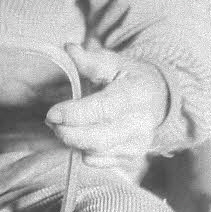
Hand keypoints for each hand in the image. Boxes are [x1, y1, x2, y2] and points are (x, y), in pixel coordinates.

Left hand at [46, 44, 168, 169]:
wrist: (158, 98)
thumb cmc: (129, 77)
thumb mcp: (113, 62)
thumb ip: (90, 60)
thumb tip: (69, 49)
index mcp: (136, 94)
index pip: (103, 109)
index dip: (74, 114)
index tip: (52, 114)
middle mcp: (141, 123)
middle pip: (99, 139)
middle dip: (68, 133)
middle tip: (52, 122)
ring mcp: (138, 143)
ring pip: (97, 152)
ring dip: (73, 141)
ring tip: (62, 126)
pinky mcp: (132, 157)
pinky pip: (100, 162)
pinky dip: (83, 151)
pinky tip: (79, 136)